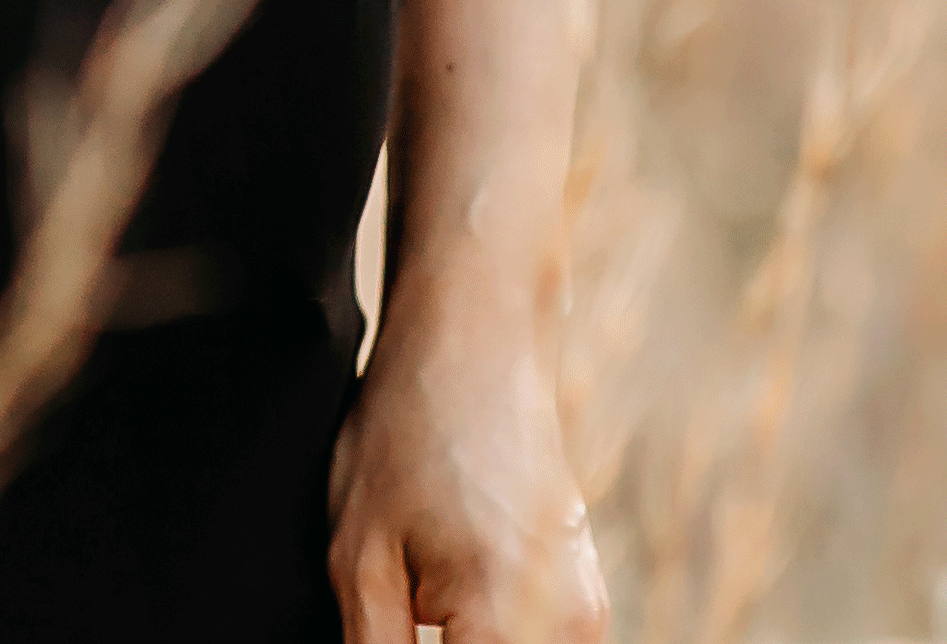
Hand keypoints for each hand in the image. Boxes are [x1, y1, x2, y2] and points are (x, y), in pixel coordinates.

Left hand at [328, 301, 606, 643]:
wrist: (479, 334)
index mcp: (506, 623)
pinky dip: (488, 641)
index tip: (388, 631)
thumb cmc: (408, 428)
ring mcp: (587, 615)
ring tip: (413, 609)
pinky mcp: (586, 600)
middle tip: (395, 616)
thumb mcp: (360, 553)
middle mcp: (568, 630)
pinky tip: (442, 609)